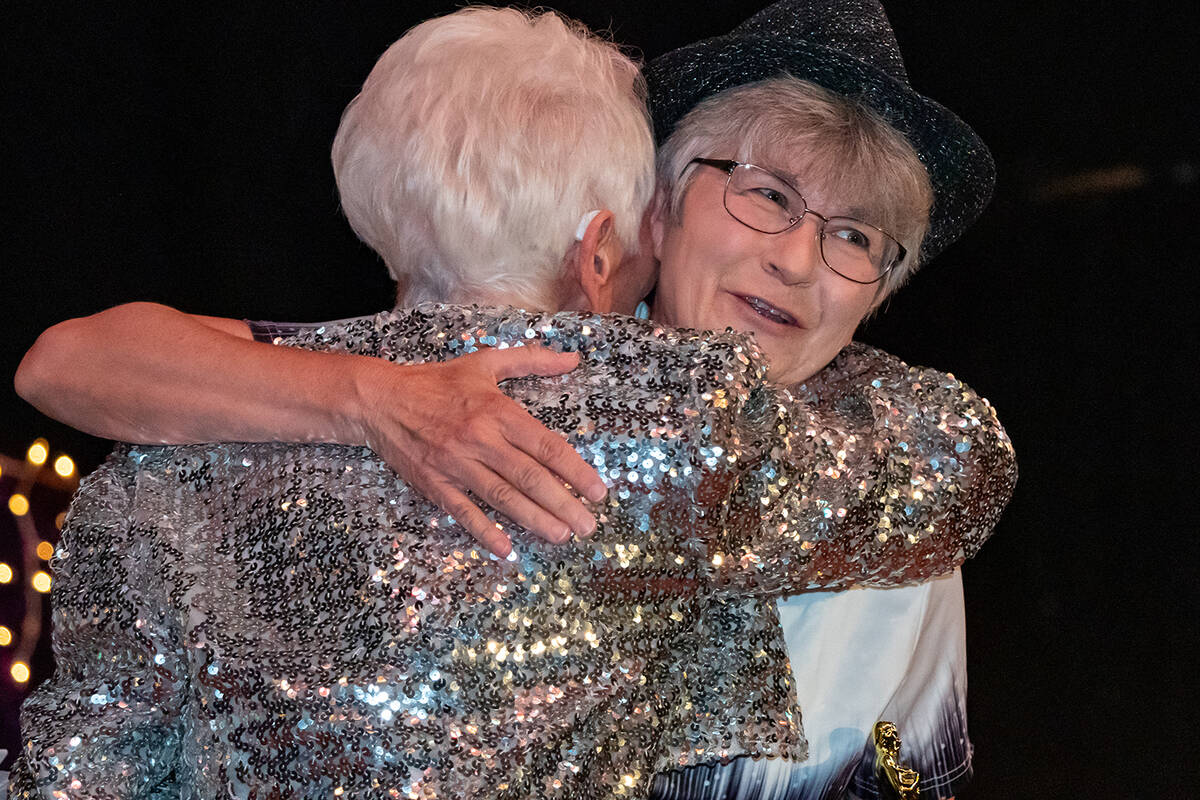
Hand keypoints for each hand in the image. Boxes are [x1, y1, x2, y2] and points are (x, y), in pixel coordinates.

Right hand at [354, 345, 606, 556]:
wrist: (381, 400)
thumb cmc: (436, 382)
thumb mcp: (485, 363)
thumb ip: (531, 360)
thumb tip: (572, 359)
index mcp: (497, 411)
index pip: (546, 445)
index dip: (575, 471)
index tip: (598, 491)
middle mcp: (480, 439)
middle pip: (530, 477)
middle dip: (564, 504)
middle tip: (588, 525)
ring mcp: (456, 464)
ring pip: (503, 497)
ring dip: (535, 520)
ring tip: (562, 536)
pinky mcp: (434, 483)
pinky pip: (464, 511)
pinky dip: (485, 532)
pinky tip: (507, 549)